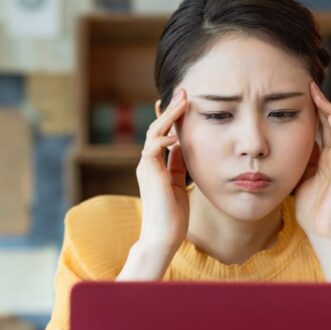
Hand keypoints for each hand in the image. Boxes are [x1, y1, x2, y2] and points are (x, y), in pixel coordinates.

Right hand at [133, 88, 189, 258]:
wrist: (162, 237)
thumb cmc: (173, 216)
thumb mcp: (179, 184)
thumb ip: (178, 165)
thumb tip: (183, 147)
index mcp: (154, 165)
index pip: (161, 134)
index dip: (170, 117)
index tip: (182, 101)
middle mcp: (147, 163)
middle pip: (156, 128)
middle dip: (170, 109)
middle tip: (184, 92)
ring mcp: (146, 167)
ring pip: (153, 133)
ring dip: (169, 116)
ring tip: (183, 101)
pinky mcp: (149, 174)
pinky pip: (153, 148)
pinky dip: (164, 139)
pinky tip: (177, 134)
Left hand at [294, 82, 330, 241]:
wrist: (323, 232)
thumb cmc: (310, 209)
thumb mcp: (298, 178)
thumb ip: (294, 161)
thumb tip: (277, 147)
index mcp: (326, 158)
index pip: (321, 126)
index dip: (313, 110)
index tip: (299, 93)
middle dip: (322, 103)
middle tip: (309, 84)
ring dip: (330, 110)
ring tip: (318, 95)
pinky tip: (329, 116)